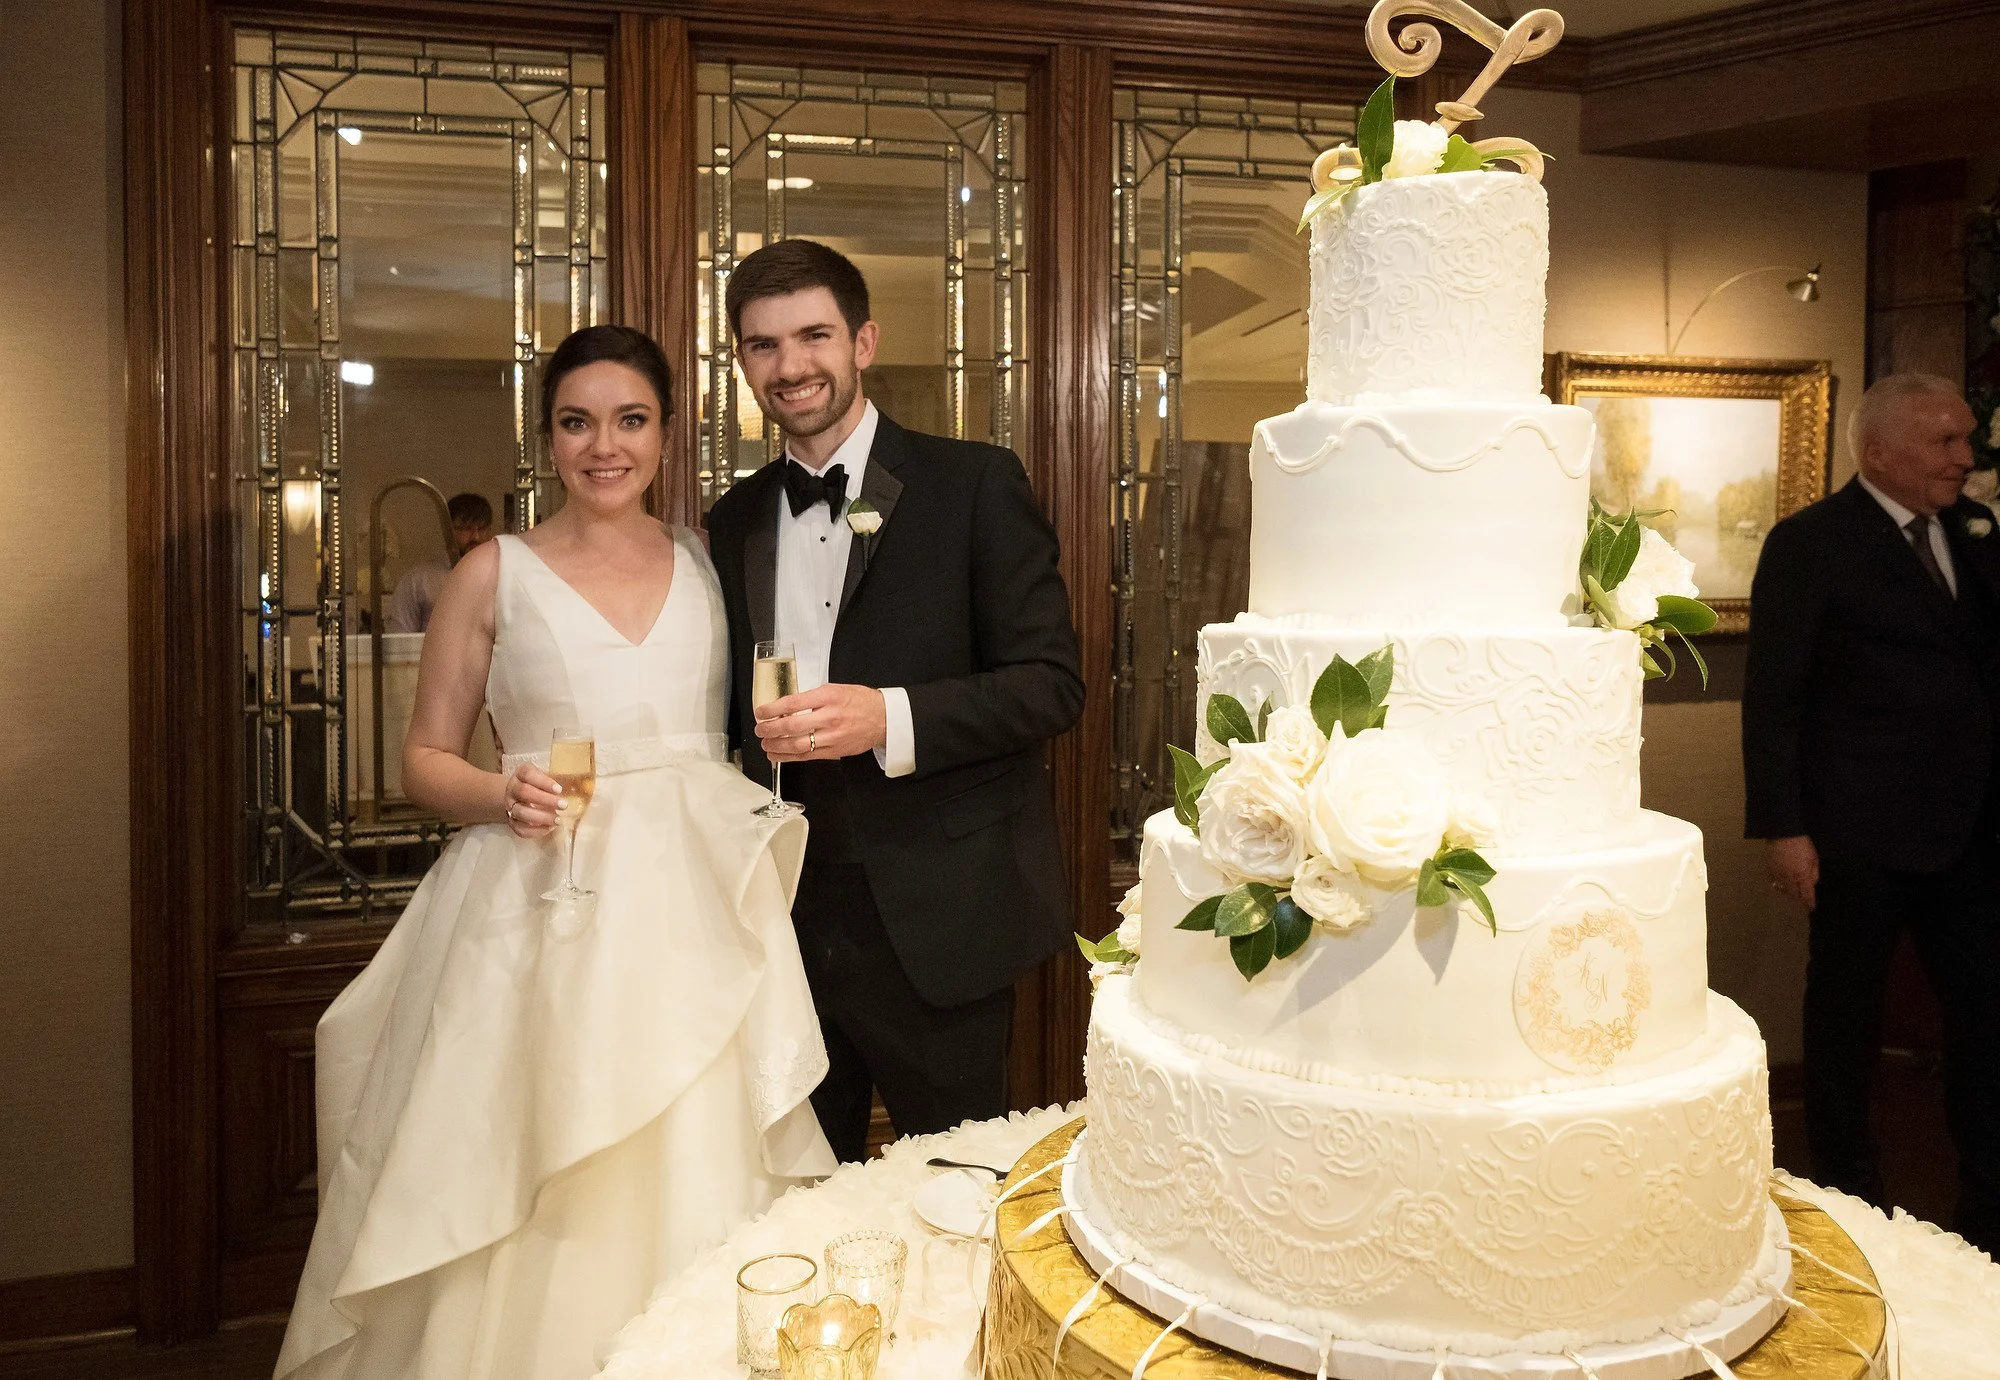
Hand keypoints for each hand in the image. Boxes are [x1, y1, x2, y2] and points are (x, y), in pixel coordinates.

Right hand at [501, 764, 563, 839]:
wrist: (516, 796)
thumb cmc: (535, 785)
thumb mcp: (542, 776)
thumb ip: (552, 781)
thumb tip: (573, 788)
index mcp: (520, 774)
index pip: (528, 774)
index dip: (544, 782)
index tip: (559, 789)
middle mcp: (512, 789)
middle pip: (524, 793)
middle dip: (545, 800)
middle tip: (564, 805)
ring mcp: (509, 806)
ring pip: (521, 812)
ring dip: (542, 817)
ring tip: (558, 819)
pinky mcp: (511, 822)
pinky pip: (520, 829)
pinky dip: (536, 830)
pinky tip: (550, 827)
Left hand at [756, 683, 886, 762]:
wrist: (884, 718)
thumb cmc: (860, 701)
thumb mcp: (835, 689)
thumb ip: (811, 697)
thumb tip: (785, 706)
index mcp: (828, 697)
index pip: (793, 703)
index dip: (772, 709)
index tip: (761, 712)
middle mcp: (830, 717)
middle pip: (792, 726)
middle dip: (770, 729)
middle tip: (760, 729)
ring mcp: (832, 736)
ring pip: (797, 745)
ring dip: (776, 746)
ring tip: (765, 743)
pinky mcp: (834, 751)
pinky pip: (807, 756)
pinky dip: (788, 757)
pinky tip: (777, 755)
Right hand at [1767, 834, 1818, 910]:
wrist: (1783, 833)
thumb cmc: (1802, 844)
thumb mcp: (1814, 857)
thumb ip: (1814, 872)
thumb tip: (1812, 883)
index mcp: (1802, 875)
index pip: (1806, 894)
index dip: (1809, 902)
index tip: (1811, 907)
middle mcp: (1789, 877)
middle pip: (1793, 894)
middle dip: (1798, 897)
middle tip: (1802, 898)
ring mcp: (1777, 874)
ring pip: (1782, 889)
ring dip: (1788, 891)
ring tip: (1791, 890)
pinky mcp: (1769, 868)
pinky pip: (1773, 881)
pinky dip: (1778, 883)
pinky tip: (1780, 881)